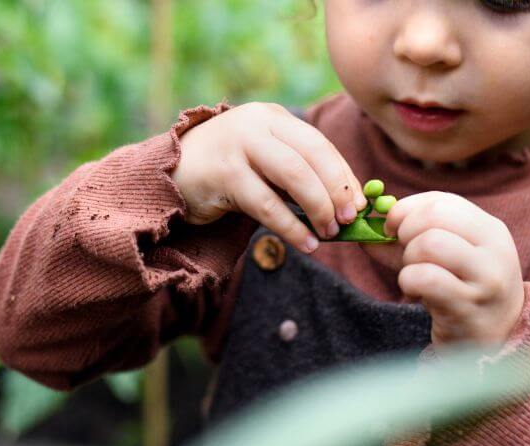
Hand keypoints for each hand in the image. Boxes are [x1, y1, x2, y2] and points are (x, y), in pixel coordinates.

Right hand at [172, 102, 368, 252]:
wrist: (169, 175)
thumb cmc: (225, 174)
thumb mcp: (264, 164)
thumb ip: (297, 175)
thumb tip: (345, 205)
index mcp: (273, 117)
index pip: (320, 144)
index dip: (344, 175)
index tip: (360, 204)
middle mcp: (258, 123)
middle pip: (313, 154)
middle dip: (337, 190)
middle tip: (349, 220)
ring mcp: (239, 144)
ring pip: (294, 175)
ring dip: (319, 207)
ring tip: (330, 233)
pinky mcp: (224, 172)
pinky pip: (267, 204)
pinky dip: (292, 227)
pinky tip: (307, 244)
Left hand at [362, 192, 524, 346]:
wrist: (494, 342)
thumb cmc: (463, 295)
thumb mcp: (446, 260)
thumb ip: (408, 241)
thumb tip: (365, 229)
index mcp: (490, 230)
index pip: (442, 201)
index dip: (406, 210)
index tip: (392, 229)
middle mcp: (494, 250)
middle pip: (434, 217)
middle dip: (405, 232)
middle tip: (404, 254)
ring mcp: (485, 279)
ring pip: (429, 244)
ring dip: (408, 259)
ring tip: (413, 275)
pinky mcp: (468, 306)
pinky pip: (425, 278)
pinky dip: (409, 281)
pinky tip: (416, 293)